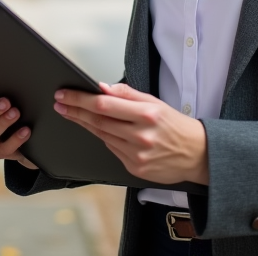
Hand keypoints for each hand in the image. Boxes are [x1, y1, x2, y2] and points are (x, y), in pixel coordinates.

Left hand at [54, 82, 208, 185]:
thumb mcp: (155, 103)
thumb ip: (127, 95)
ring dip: (83, 124)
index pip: (103, 105)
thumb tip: (102, 88)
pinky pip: (112, 150)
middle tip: (59, 103)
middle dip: (74, 111)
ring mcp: (137, 155)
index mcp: (146, 115)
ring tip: (70, 113)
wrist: (197, 155)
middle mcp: (140, 136)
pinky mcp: (135, 169)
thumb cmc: (176, 125)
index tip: (64, 94)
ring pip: (102, 136)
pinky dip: (103, 138)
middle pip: (98, 122)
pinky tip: (96, 129)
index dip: (79, 99)